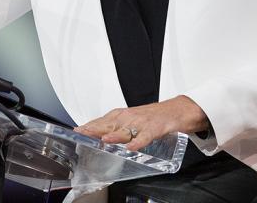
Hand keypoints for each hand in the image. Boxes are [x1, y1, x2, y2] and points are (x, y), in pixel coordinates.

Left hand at [73, 95, 208, 151]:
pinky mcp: (156, 128)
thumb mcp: (134, 121)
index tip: (77, 130)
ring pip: (126, 129)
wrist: (179, 109)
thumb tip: (101, 135)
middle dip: (96, 128)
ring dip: (115, 134)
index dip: (90, 125)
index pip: (103, 120)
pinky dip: (139, 142)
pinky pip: (146, 136)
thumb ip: (119, 128)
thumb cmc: (155, 116)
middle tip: (82, 133)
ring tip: (103, 140)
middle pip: (111, 123)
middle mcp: (131, 117)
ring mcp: (143, 122)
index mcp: (124, 115)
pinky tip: (131, 147)